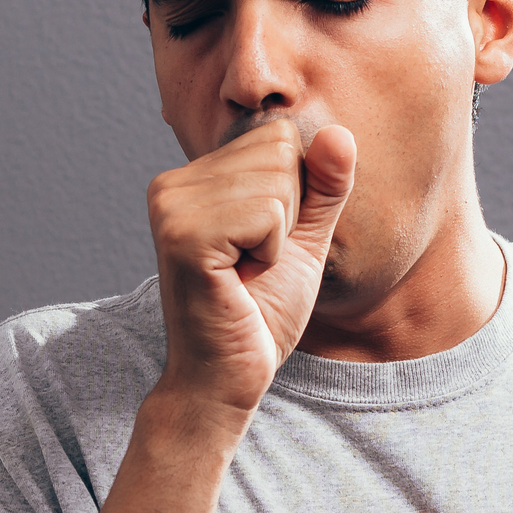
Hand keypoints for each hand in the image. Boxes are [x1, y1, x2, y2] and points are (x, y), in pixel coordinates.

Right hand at [148, 120, 355, 414]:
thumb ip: (323, 186)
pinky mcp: (184, 235)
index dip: (293, 196)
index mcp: (192, 178)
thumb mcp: (304, 240)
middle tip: (253, 263)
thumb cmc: (260, 314)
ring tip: (245, 272)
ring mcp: (171, 207)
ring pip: (277, 180)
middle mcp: (171, 184)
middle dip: (288, 214)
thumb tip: (340, 133)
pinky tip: (240, 280)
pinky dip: (271, 252)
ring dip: (279, 237)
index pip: (278, 136)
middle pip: (279, 149)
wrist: (227, 379)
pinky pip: (268, 213)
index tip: (261, 246)